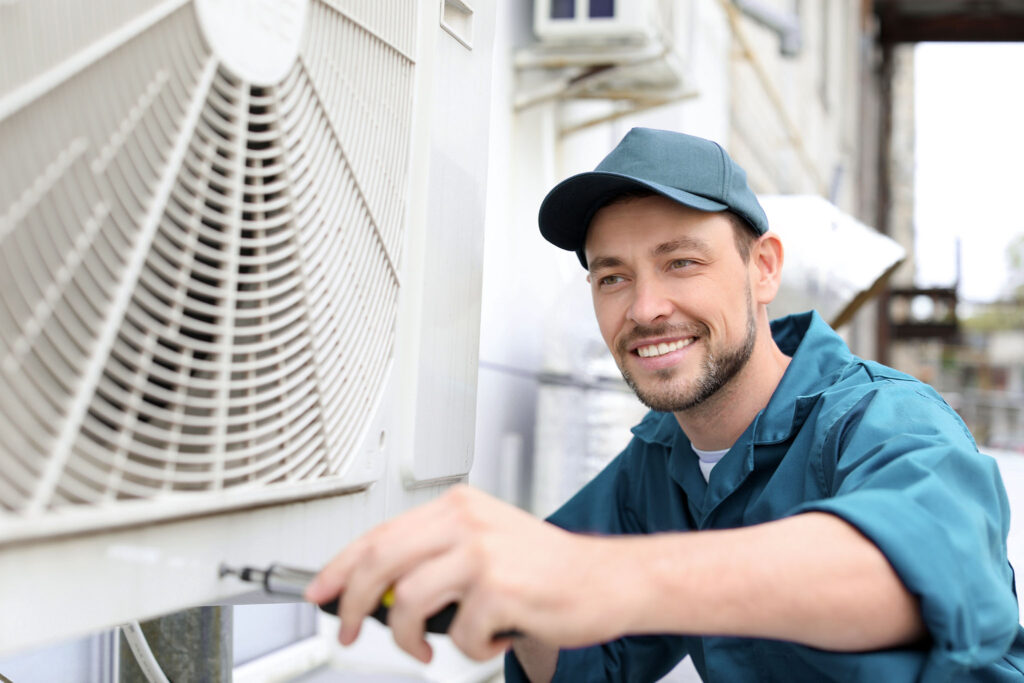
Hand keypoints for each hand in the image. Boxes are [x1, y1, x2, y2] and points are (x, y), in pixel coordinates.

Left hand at [304, 485, 625, 662]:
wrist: (608, 579)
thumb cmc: (546, 569)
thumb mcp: (484, 546)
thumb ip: (431, 560)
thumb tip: (376, 595)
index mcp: (457, 507)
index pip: (379, 533)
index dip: (341, 566)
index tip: (320, 591)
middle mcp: (466, 522)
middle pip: (381, 562)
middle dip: (355, 605)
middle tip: (351, 630)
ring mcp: (483, 553)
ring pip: (410, 604)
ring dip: (411, 638)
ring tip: (433, 645)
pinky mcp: (500, 589)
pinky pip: (459, 635)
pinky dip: (473, 649)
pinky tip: (496, 636)